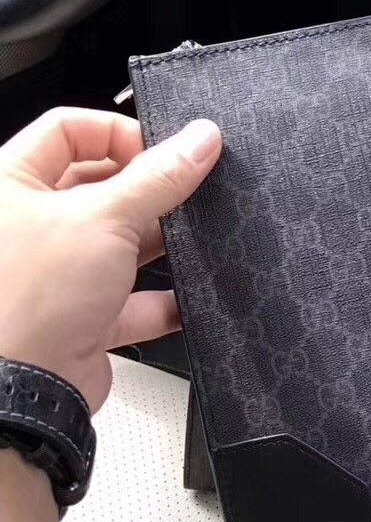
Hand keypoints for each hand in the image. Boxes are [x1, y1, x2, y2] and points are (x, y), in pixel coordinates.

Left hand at [0, 108, 221, 412]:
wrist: (20, 391)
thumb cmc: (25, 300)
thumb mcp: (106, 218)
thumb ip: (160, 177)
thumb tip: (199, 139)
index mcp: (10, 183)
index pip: (69, 130)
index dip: (120, 134)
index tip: (164, 152)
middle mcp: (27, 225)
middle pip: (100, 187)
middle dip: (147, 194)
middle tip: (183, 196)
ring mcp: (54, 273)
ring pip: (119, 243)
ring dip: (157, 245)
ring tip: (188, 242)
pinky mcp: (79, 317)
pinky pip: (130, 300)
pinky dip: (161, 301)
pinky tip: (186, 298)